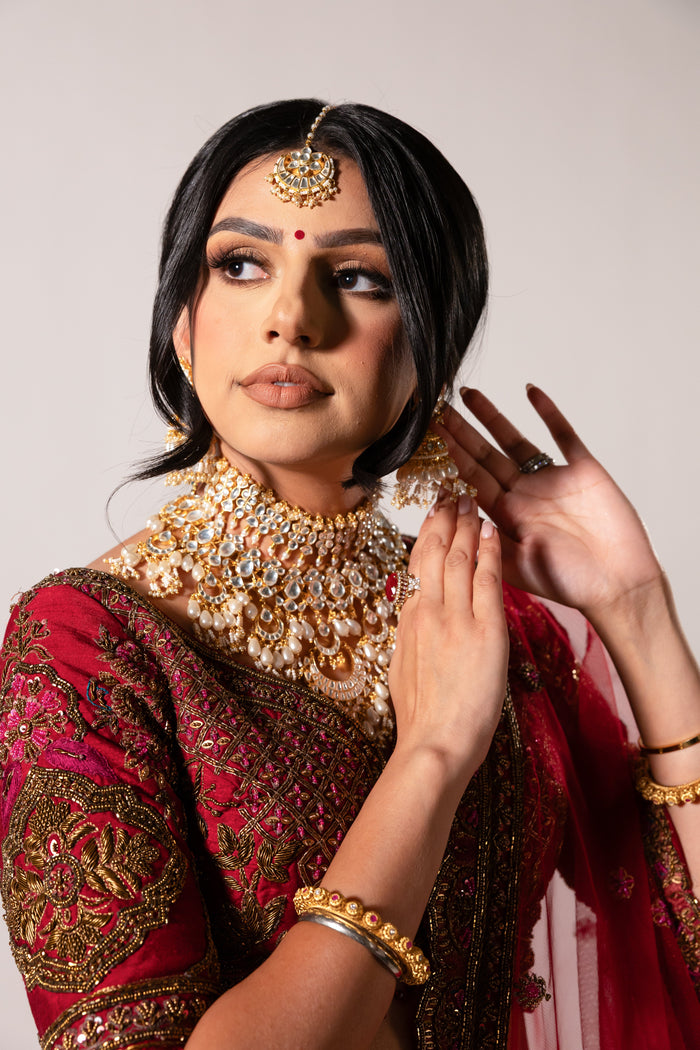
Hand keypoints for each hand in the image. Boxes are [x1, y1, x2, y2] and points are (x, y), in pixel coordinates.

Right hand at [388, 491, 508, 781]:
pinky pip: (487, 581)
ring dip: (466, 525)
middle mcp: (428, 611)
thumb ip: (410, 638)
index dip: (426, 535)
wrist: (435, 743)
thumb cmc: (422, 718)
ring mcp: (455, 619)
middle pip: (435, 552)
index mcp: (409, 620)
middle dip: (444, 519)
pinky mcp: (484, 631)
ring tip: (471, 500)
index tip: (433, 514)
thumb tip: (412, 620)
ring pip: (459, 558)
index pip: (417, 566)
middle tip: (451, 493)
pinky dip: (489, 552)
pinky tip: (492, 532)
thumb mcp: (403, 669)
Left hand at [436, 385, 663, 618]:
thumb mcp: (519, 568)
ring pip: (515, 440)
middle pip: (486, 456)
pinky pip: (562, 434)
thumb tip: (457, 519)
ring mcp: (552, 479)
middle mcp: (525, 494)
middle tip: (438, 408)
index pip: (472, 480)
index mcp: (507, 516)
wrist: (619, 585)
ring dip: (492, 417)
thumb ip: (488, 544)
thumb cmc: (570, 583)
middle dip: (461, 432)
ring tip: (468, 393)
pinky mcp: (583, 469)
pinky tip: (530, 391)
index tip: (430, 437)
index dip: (451, 457)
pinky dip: (548, 412)